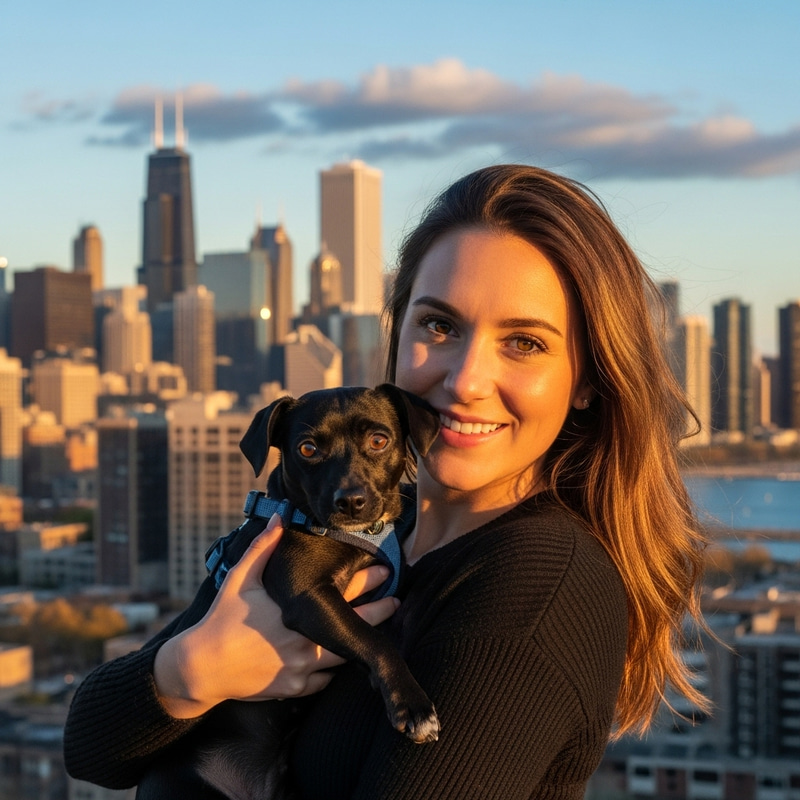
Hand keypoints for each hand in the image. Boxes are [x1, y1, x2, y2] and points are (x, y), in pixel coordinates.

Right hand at [154, 514, 398, 718]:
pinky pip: (324, 681)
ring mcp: (301, 666)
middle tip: (396, 600)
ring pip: (344, 655)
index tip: (385, 569)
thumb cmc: (222, 619)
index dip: (368, 579)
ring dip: (361, 641)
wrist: (201, 667)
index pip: (342, 590)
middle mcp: (304, 638)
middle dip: (379, 610)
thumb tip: (280, 517)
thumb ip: (263, 547)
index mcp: (296, 608)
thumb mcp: (240, 578)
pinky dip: (334, 671)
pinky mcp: (294, 688)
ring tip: (380, 634)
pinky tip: (344, 661)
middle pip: (353, 623)